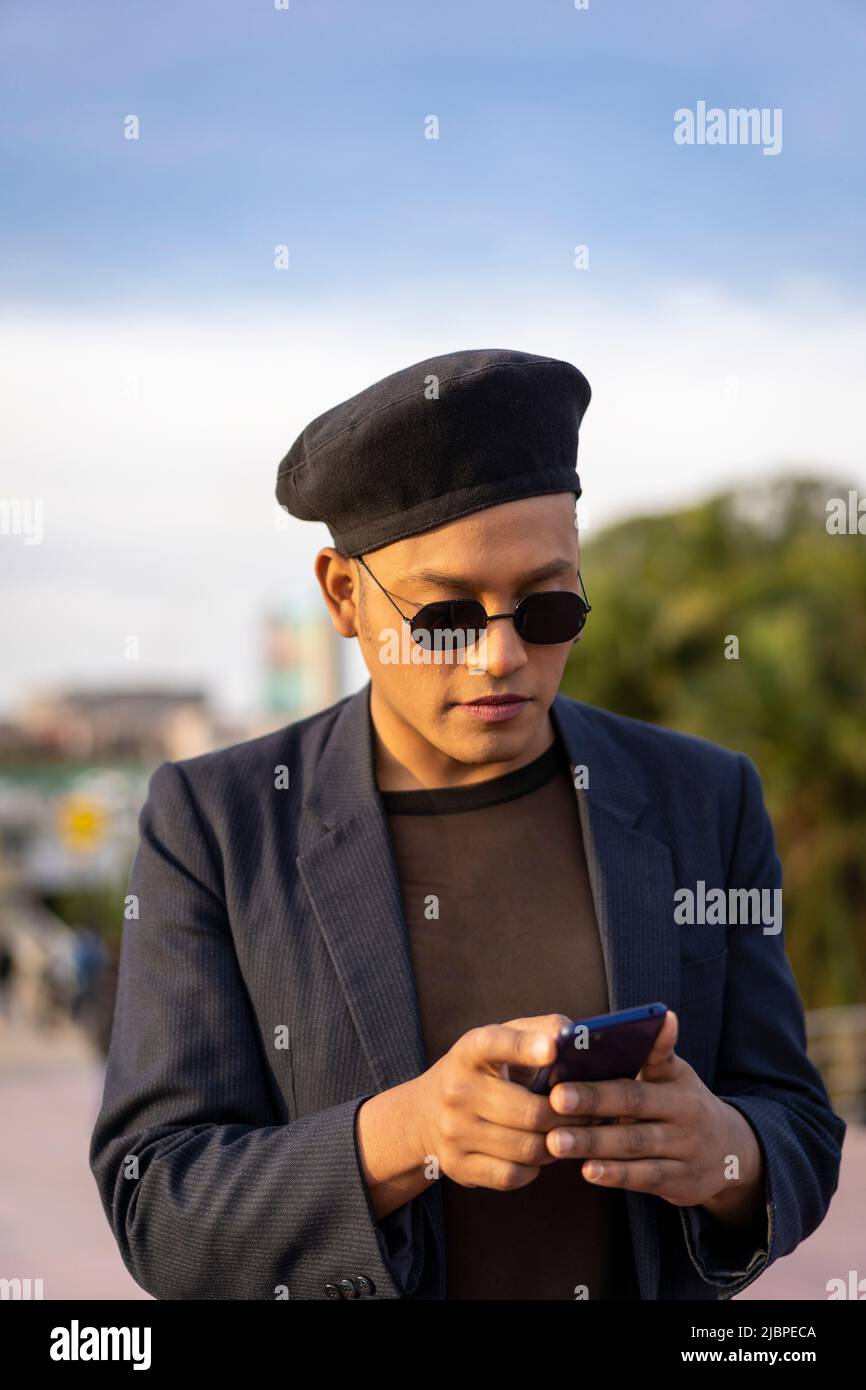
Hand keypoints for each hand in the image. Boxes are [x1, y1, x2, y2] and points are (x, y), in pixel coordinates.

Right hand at [411, 1013, 596, 1191]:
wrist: (425, 1113)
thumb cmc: (482, 1071)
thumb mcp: (501, 1040)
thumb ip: (539, 1030)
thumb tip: (574, 1035)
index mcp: (469, 1051)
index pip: (495, 1044)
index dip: (525, 1047)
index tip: (553, 1049)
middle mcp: (456, 1090)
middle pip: (530, 1113)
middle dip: (567, 1115)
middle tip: (588, 1113)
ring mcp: (454, 1131)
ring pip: (527, 1148)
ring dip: (556, 1144)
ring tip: (567, 1133)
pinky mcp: (457, 1166)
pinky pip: (512, 1175)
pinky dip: (534, 1168)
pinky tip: (537, 1153)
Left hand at [544, 1010, 764, 1224]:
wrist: (731, 1153)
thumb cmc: (682, 1105)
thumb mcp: (674, 1076)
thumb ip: (648, 1055)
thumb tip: (616, 1028)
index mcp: (677, 1077)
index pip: (655, 1057)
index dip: (637, 1046)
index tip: (588, 1045)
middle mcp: (685, 1110)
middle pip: (634, 1101)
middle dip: (593, 1099)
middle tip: (555, 1098)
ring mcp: (685, 1147)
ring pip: (635, 1142)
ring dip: (593, 1142)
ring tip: (556, 1140)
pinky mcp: (682, 1180)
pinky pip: (645, 1176)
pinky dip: (616, 1174)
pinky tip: (588, 1170)